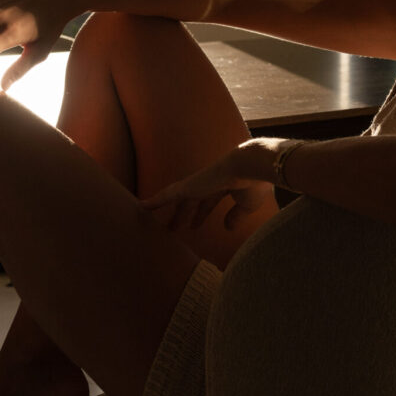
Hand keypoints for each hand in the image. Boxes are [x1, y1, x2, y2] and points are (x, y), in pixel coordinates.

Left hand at [142, 144, 275, 231]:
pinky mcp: (188, 186)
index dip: (201, 214)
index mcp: (225, 186)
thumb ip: (235, 216)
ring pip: (178, 200)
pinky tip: (142, 207)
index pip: (209, 202)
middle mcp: (209, 183)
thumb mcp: (245, 206)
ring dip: (171, 214)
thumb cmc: (254, 184)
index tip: (195, 225)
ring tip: (160, 226)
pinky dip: (154, 201)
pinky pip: (166, 195)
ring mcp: (197, 183)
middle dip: (183, 215)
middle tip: (174, 228)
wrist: (251, 167)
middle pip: (191, 201)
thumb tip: (227, 228)